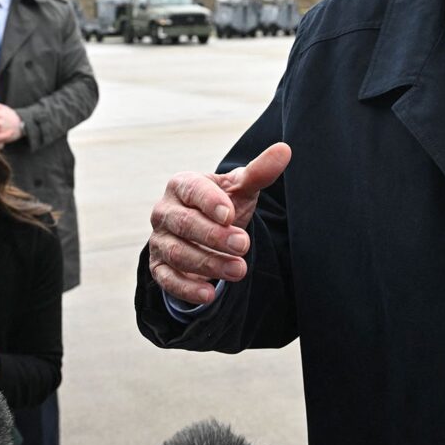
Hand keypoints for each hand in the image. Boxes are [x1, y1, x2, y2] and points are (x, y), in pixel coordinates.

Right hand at [147, 142, 290, 304]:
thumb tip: (285, 150)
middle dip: (214, 236)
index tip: (230, 214)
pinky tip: (209, 294)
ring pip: (178, 253)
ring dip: (208, 264)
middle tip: (244, 244)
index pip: (191, 190)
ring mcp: (159, 240)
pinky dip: (186, 288)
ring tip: (238, 270)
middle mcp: (164, 211)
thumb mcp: (240, 188)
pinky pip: (167, 279)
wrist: (203, 229)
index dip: (209, 201)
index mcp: (181, 185)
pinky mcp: (159, 266)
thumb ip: (259, 172)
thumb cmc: (222, 204)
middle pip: (184, 223)